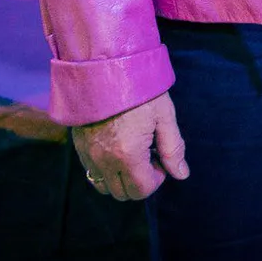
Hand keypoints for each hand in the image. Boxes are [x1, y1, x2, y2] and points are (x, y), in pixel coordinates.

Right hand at [72, 91, 187, 200]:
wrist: (105, 67)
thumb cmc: (139, 89)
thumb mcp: (164, 116)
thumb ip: (173, 149)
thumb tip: (182, 174)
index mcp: (128, 154)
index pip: (142, 189)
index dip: (157, 178)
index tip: (160, 158)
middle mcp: (104, 160)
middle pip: (123, 193)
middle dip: (140, 181)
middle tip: (148, 156)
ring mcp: (88, 155)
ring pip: (105, 187)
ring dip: (121, 178)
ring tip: (133, 153)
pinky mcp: (79, 147)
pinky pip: (92, 173)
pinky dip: (106, 170)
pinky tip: (117, 148)